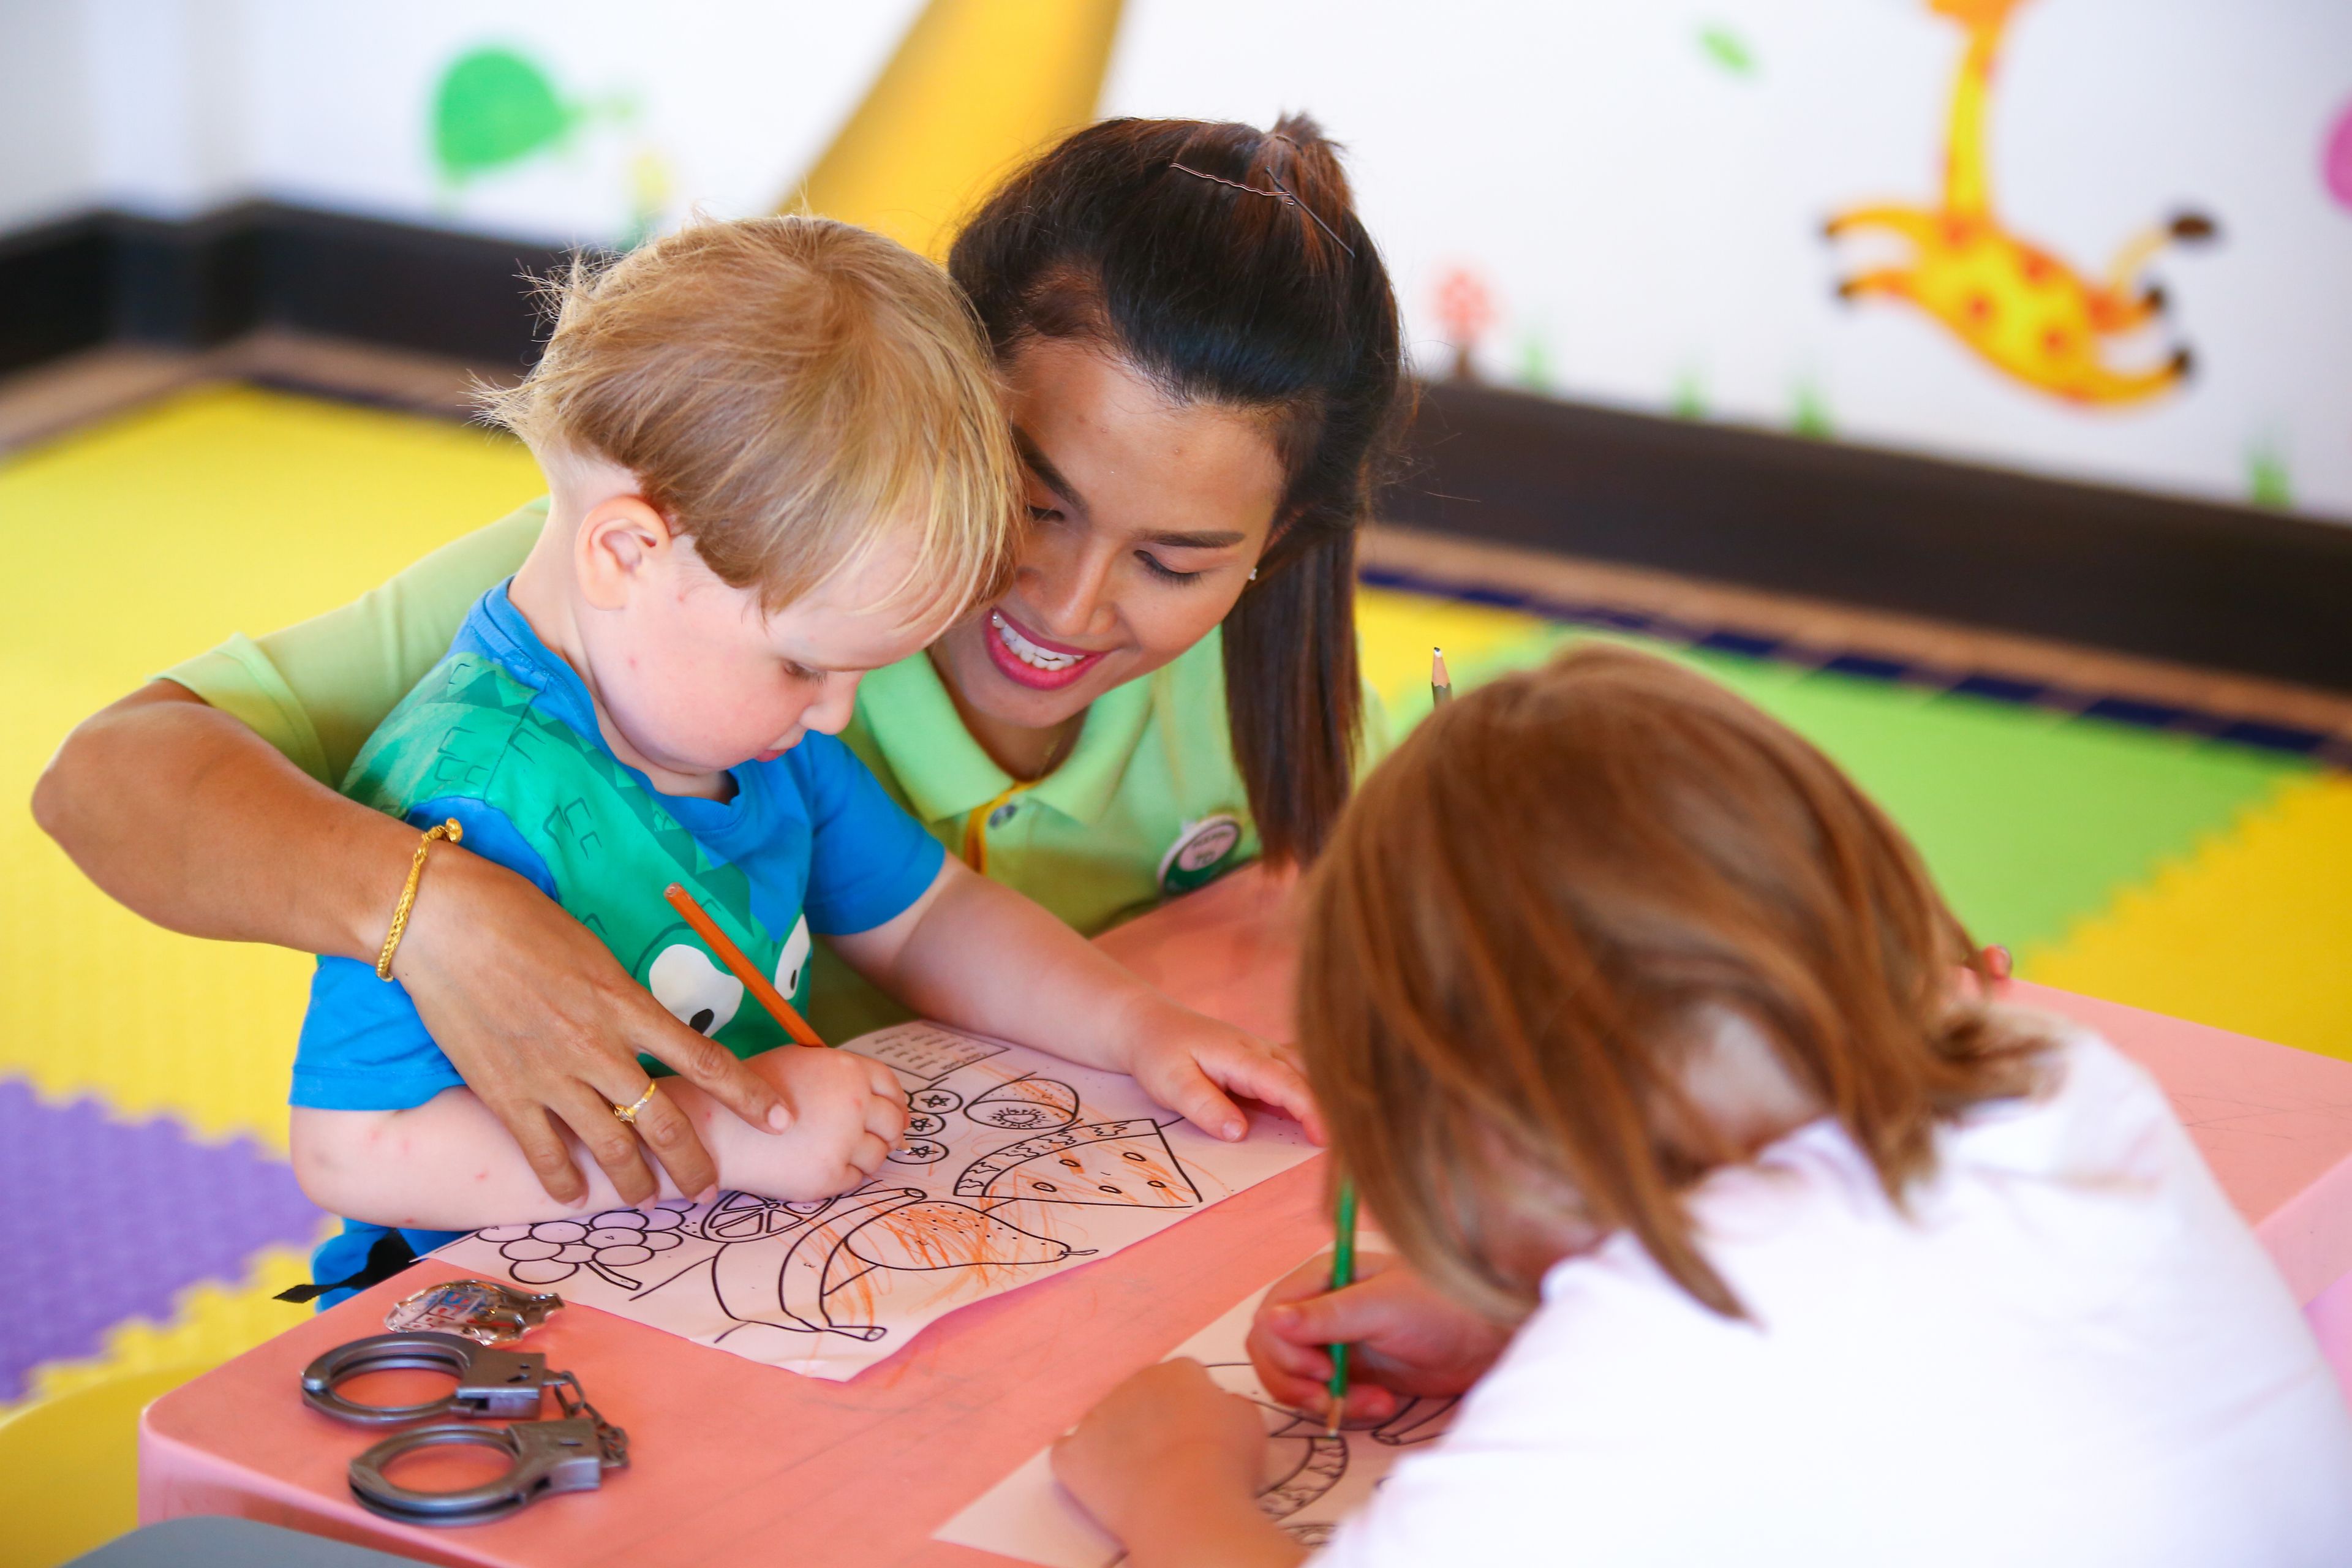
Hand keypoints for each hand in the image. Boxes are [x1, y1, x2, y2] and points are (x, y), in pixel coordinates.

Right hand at [392, 844, 789, 1205]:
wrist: (444, 924)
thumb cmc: (518, 919)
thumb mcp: (592, 951)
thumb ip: (621, 997)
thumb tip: (641, 1025)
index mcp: (627, 1005)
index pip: (707, 1061)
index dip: (750, 1097)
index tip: (781, 1120)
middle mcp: (599, 1049)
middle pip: (665, 1122)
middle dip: (694, 1163)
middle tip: (708, 1187)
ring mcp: (552, 1076)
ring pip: (612, 1147)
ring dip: (637, 1181)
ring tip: (649, 1198)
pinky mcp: (505, 1094)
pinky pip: (544, 1152)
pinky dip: (562, 1180)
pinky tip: (574, 1197)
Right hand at [717, 1047, 910, 1199]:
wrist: (718, 1129)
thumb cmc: (753, 1094)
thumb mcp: (801, 1062)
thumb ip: (840, 1075)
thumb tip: (878, 1096)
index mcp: (847, 1069)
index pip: (891, 1086)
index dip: (895, 1103)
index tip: (892, 1115)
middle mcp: (853, 1102)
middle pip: (893, 1123)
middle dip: (888, 1134)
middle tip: (875, 1142)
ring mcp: (843, 1140)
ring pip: (877, 1155)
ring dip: (865, 1157)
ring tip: (835, 1153)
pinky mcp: (830, 1175)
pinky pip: (855, 1180)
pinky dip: (843, 1177)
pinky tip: (819, 1167)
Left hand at [1053, 1361, 1269, 1546]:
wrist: (1186, 1503)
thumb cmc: (1225, 1462)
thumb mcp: (1249, 1422)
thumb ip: (1230, 1405)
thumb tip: (1218, 1407)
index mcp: (1177, 1371)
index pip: (1183, 1380)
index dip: (1192, 1410)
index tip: (1202, 1436)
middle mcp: (1132, 1383)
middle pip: (1141, 1398)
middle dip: (1153, 1422)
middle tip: (1173, 1459)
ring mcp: (1096, 1417)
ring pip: (1106, 1424)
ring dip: (1119, 1443)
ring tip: (1143, 1480)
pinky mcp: (1071, 1453)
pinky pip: (1070, 1453)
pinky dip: (1084, 1467)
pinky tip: (1106, 1487)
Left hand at [1121, 1003, 1323, 1144]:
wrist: (1147, 1023)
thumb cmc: (1157, 1052)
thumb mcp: (1170, 1082)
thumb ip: (1204, 1106)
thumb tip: (1239, 1133)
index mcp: (1242, 1055)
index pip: (1287, 1083)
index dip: (1310, 1111)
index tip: (1324, 1139)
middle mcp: (1260, 1050)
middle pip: (1308, 1076)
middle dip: (1331, 1106)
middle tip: (1345, 1144)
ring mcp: (1263, 1053)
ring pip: (1306, 1072)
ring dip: (1324, 1098)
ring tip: (1337, 1132)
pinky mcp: (1259, 1061)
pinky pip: (1295, 1073)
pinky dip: (1311, 1089)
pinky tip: (1321, 1107)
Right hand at [1247, 1251, 1515, 1423]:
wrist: (1488, 1339)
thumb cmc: (1441, 1306)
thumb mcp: (1382, 1306)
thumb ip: (1325, 1315)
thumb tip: (1269, 1320)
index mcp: (1321, 1278)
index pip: (1269, 1317)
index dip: (1284, 1351)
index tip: (1321, 1372)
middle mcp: (1319, 1309)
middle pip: (1271, 1353)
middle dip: (1297, 1383)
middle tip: (1332, 1398)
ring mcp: (1333, 1343)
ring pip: (1293, 1381)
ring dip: (1324, 1401)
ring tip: (1372, 1403)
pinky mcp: (1351, 1374)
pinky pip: (1323, 1399)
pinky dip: (1346, 1409)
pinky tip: (1382, 1404)